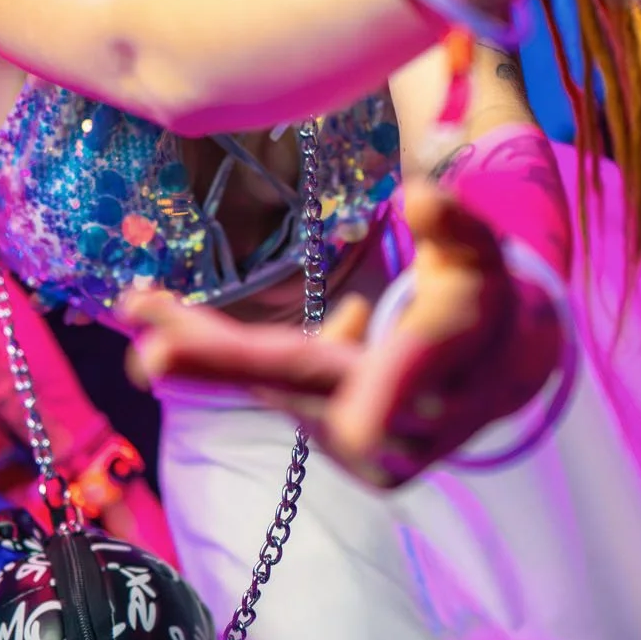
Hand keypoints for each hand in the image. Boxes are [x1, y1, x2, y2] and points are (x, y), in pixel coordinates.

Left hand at [119, 185, 560, 487]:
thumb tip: (420, 196)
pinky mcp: (332, 442)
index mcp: (433, 370)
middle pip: (297, 383)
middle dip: (220, 365)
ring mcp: (357, 443)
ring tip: (143, 305)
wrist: (497, 379)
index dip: (365, 395)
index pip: (384, 380)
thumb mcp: (480, 259)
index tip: (334, 423)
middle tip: (149, 352)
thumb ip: (456, 229)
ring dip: (205, 347)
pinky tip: (197, 326)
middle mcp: (392, 421)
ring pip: (269, 383)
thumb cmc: (482, 307)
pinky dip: (233, 356)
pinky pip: (272, 389)